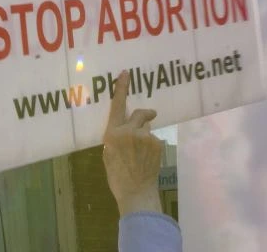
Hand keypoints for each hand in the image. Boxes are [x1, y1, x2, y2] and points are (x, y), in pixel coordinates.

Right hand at [101, 70, 164, 217]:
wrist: (136, 192)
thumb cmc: (117, 176)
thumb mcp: (108, 154)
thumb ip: (115, 138)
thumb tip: (123, 130)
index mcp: (113, 133)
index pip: (117, 106)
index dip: (122, 88)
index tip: (126, 73)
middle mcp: (129, 131)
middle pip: (139, 113)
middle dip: (144, 115)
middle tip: (147, 117)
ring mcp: (145, 136)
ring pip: (147, 128)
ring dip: (145, 135)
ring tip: (142, 153)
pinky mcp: (157, 144)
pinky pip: (154, 139)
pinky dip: (152, 146)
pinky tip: (147, 159)